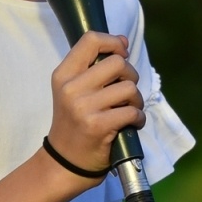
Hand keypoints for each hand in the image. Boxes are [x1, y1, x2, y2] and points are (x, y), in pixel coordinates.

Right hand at [45, 32, 144, 179]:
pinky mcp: (98, 126)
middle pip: (117, 62)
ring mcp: (84, 107)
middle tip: (126, 91)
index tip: (121, 54)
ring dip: (136, 100)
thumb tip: (123, 41)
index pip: (91, 40)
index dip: (113, 43)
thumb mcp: (74, 90)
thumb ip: (95, 66)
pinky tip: (131, 123)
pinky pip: (132, 111)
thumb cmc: (73, 123)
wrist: (64, 161)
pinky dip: (138, 118)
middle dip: (130, 76)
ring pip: (129, 87)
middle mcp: (71, 88)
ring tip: (129, 110)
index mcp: (63, 74)